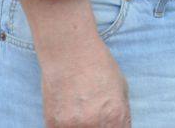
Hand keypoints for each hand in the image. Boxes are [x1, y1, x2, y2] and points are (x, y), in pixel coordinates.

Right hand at [19, 0, 129, 127]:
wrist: (70, 53)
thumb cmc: (99, 66)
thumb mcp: (121, 89)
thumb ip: (121, 113)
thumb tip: (119, 127)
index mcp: (115, 116)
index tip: (109, 123)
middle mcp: (94, 124)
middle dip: (98, 126)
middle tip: (93, 114)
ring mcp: (72, 126)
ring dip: (81, 126)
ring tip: (80, 111)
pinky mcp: (52, 124)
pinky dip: (66, 125)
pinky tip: (68, 112)